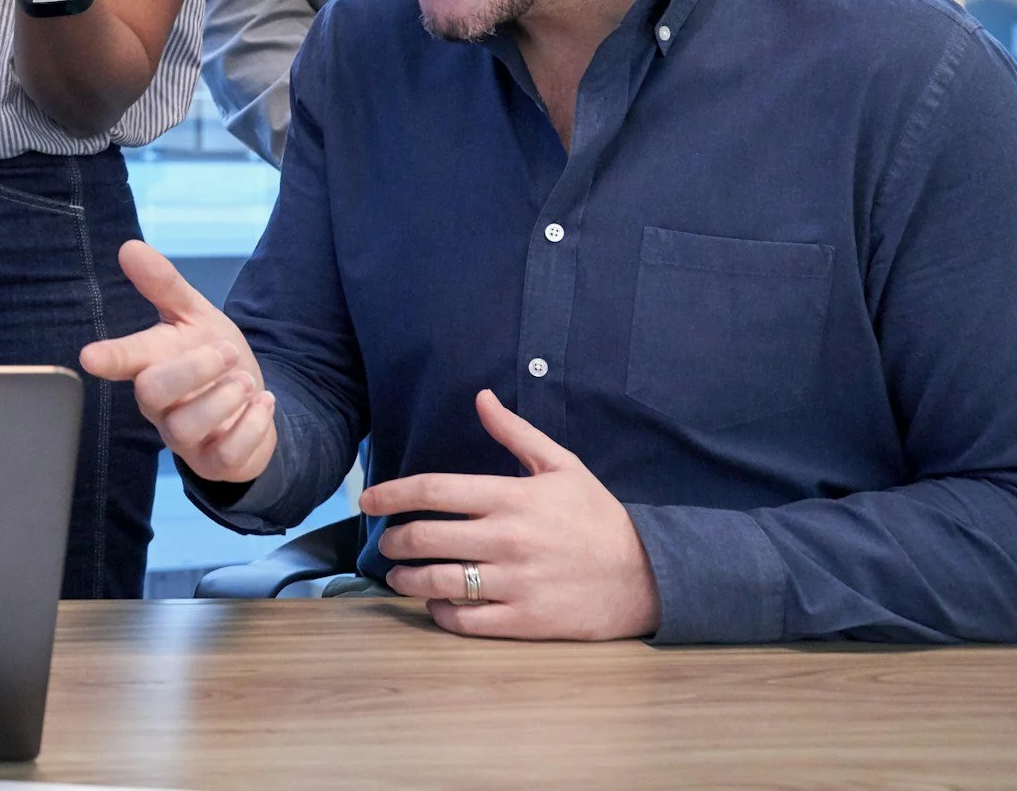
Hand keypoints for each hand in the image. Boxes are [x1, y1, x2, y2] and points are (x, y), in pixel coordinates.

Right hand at [78, 241, 276, 483]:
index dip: (109, 357)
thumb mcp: (195, 316)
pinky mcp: (215, 462)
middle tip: (227, 352)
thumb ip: (164, 284)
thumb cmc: (213, 359)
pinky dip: (251, 426)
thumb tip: (129, 247)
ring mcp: (185, 437)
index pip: (124, 358)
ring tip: (247, 381)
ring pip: (185, 427)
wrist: (252, 405)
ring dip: (223, 400)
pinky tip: (263, 403)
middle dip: (193, 368)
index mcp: (150, 364)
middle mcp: (160, 404)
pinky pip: (225, 455)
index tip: (90, 356)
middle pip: (152, 392)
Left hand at [365, 389, 660, 640]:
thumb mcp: (563, 465)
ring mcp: (514, 582)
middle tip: (386, 542)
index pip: (432, 490)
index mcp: (511, 497)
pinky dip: (439, 612)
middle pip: (424, 537)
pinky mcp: (525, 620)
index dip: (390, 494)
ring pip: (436, 581)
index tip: (367, 500)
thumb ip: (516, 433)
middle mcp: (506, 539)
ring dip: (406, 578)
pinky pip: (464, 620)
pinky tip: (435, 603)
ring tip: (399, 575)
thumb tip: (481, 396)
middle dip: (393, 540)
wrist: (649, 576)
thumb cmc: (599, 518)